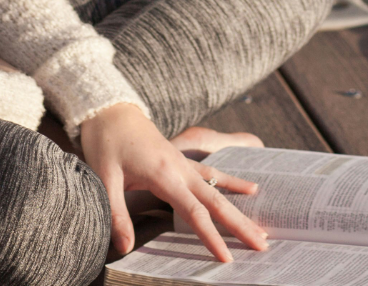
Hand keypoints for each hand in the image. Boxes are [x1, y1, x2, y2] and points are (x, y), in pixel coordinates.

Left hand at [80, 103, 267, 261]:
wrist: (111, 110)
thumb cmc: (105, 142)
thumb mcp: (104, 178)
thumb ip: (116, 215)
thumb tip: (124, 247)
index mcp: (165, 175)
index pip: (195, 212)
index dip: (212, 237)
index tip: (227, 257)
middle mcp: (181, 169)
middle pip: (218, 203)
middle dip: (241, 225)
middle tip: (262, 246)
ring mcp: (184, 164)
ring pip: (220, 191)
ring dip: (242, 210)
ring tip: (262, 228)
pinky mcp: (182, 161)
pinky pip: (214, 175)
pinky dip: (234, 183)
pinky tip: (252, 189)